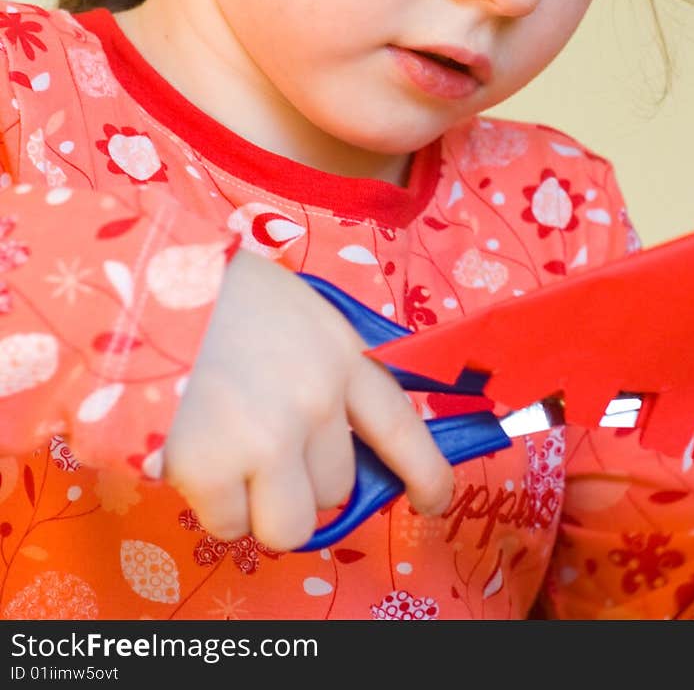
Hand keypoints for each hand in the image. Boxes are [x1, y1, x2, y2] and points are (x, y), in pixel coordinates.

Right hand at [162, 249, 453, 550]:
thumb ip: (327, 370)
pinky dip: (212, 506)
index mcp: (342, 355)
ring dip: (262, 505)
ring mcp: (268, 440)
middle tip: (262, 446)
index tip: (433, 500)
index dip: (426, 473)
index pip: (402, 427)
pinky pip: (230, 527)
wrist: (142, 284)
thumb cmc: (219, 294)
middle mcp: (317, 401)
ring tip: (228, 458)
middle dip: (303, 481)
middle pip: (337, 488)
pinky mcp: (213, 471)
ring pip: (291, 524)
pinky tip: (193, 457)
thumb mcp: (297, 313)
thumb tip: (336, 445)